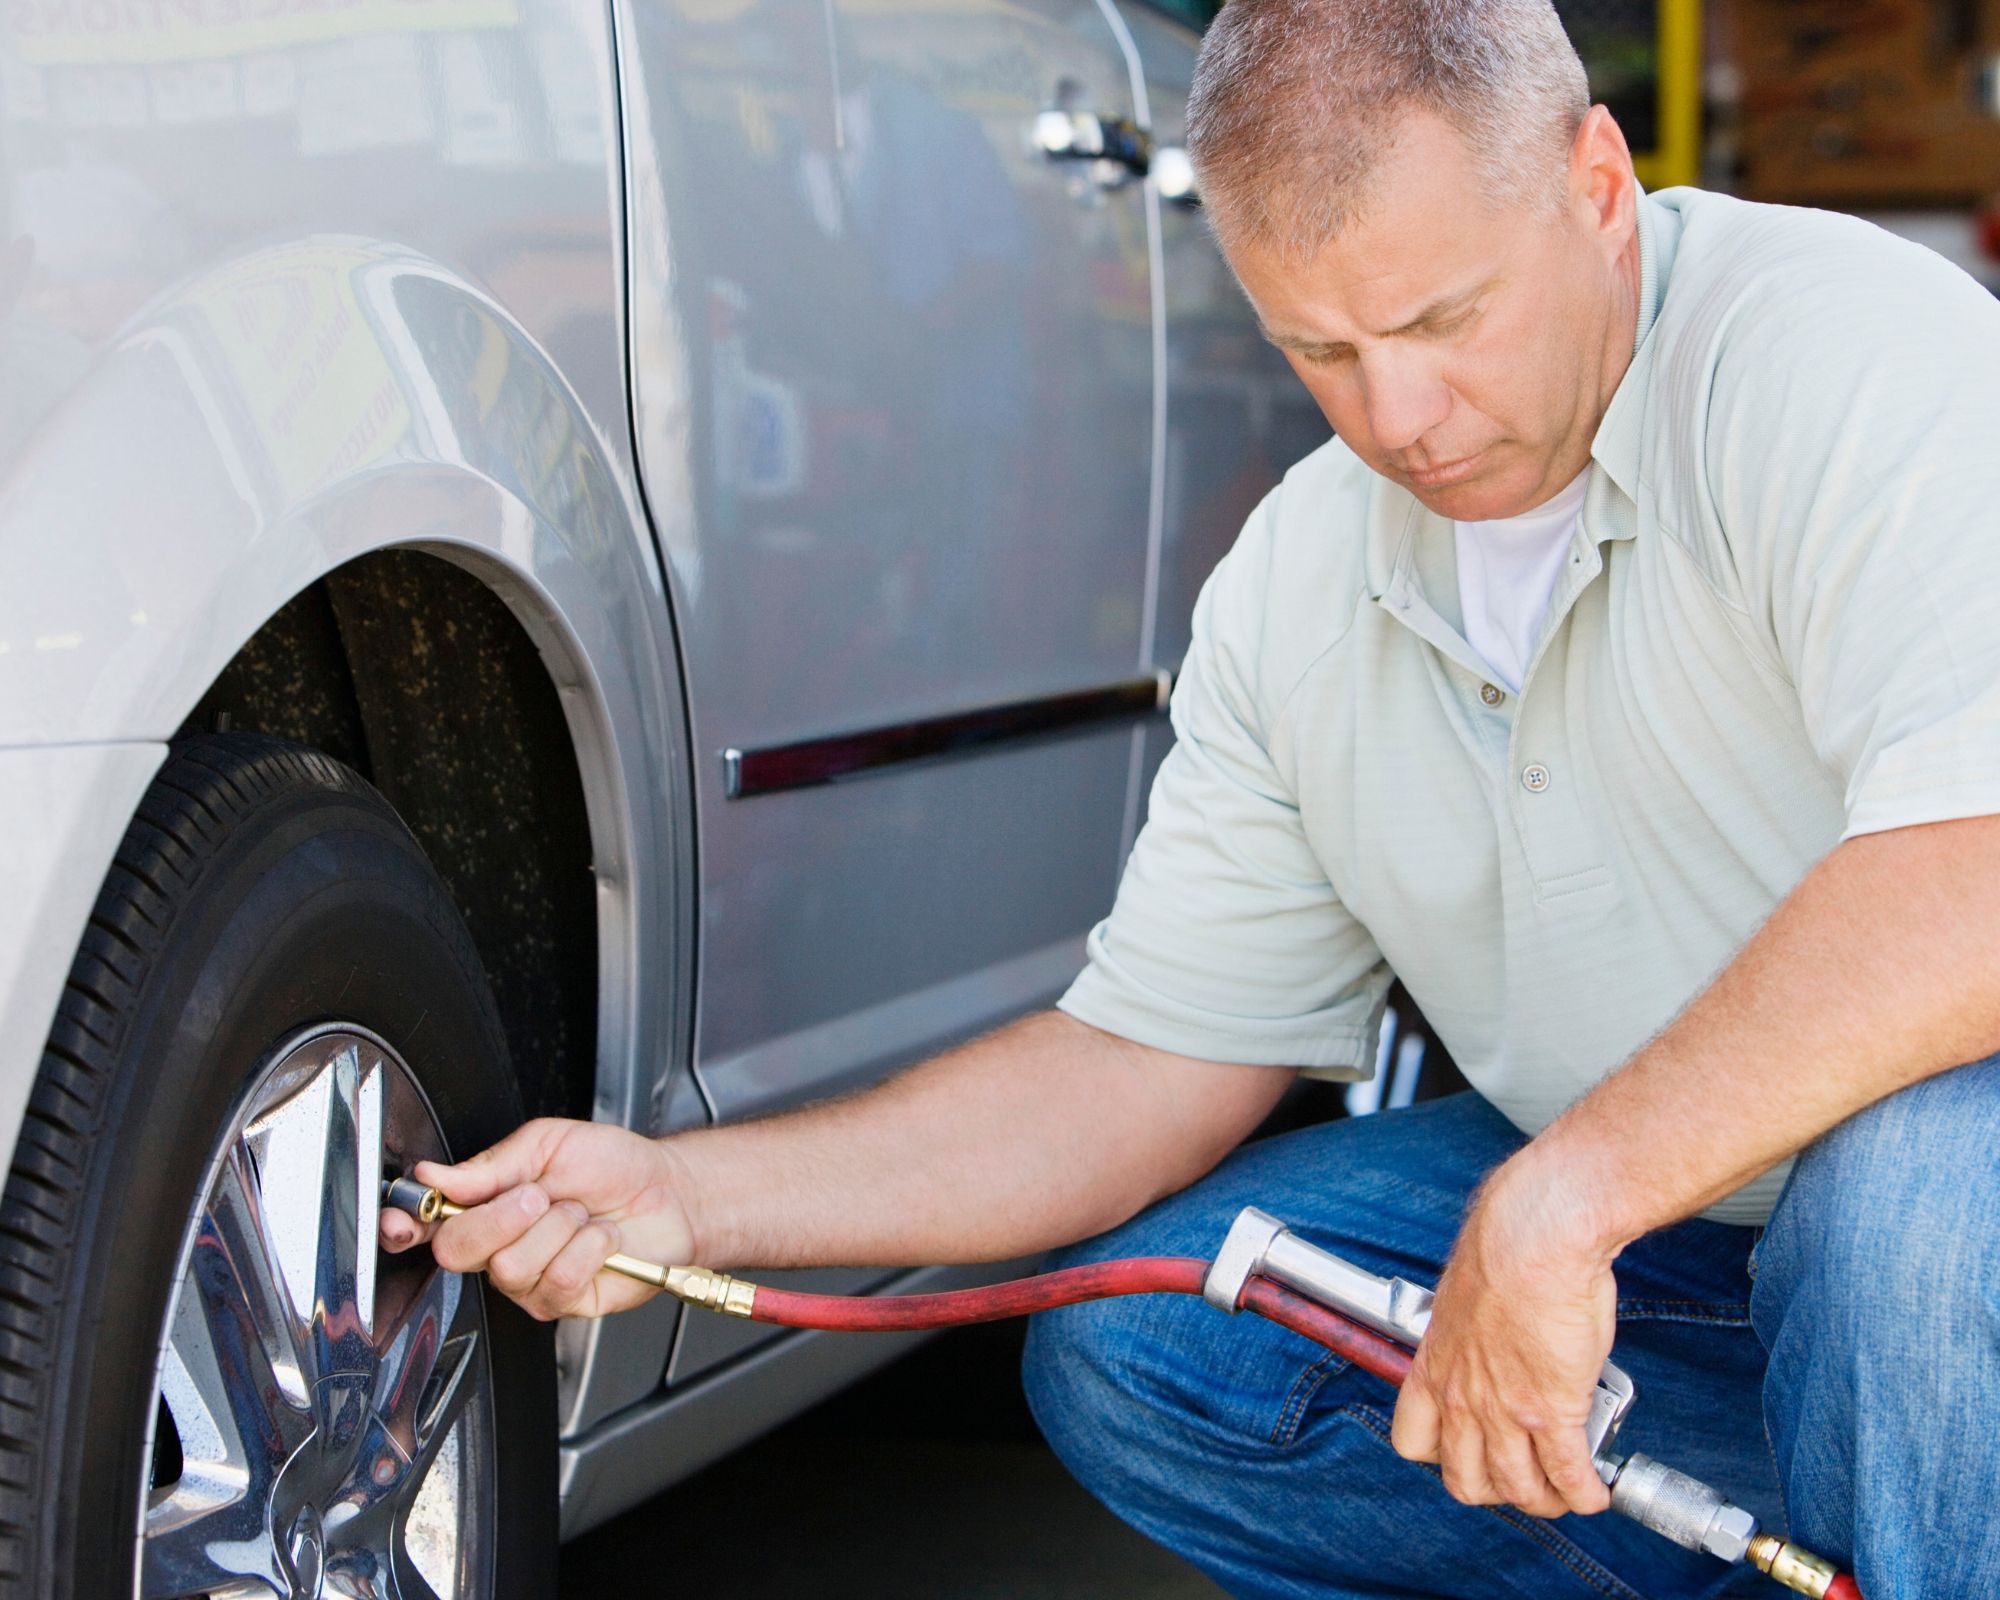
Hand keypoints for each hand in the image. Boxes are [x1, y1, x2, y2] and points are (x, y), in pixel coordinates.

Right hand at [379, 1117, 693, 1319]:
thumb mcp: (549, 1143)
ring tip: (580, 1214)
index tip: (404, 1218)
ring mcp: (528, 1280)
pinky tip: (600, 1238)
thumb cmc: (612, 1166)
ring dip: (558, 1227)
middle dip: (502, 1215)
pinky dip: (588, 1247)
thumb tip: (435, 1175)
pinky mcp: (562, 1302)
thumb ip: (491, 1164)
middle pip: (458, 1250)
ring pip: (511, 1265)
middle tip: (540, 1194)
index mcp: (485, 1205)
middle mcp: (498, 1247)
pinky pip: (558, 1280)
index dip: (404, 1223)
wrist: (668, 1192)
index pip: (426, 1223)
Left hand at [1389, 1158, 1617, 1518]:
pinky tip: (1594, 1491)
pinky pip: (1568, 1475)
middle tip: (1520, 1479)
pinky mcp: (1552, 1412)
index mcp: (1435, 1367)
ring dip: (1543, 1499)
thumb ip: (1476, 1338)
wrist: (1533, 1237)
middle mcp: (1462, 1397)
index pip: (1413, 1441)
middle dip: (1495, 1491)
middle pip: (1465, 1481)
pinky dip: (1584, 1493)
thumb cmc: (1506, 1253)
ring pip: (1517, 1488)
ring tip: (1563, 1491)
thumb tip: (1499, 1344)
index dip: (1442, 1457)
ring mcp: (1505, 1410)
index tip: (1467, 1452)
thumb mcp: (1467, 1303)